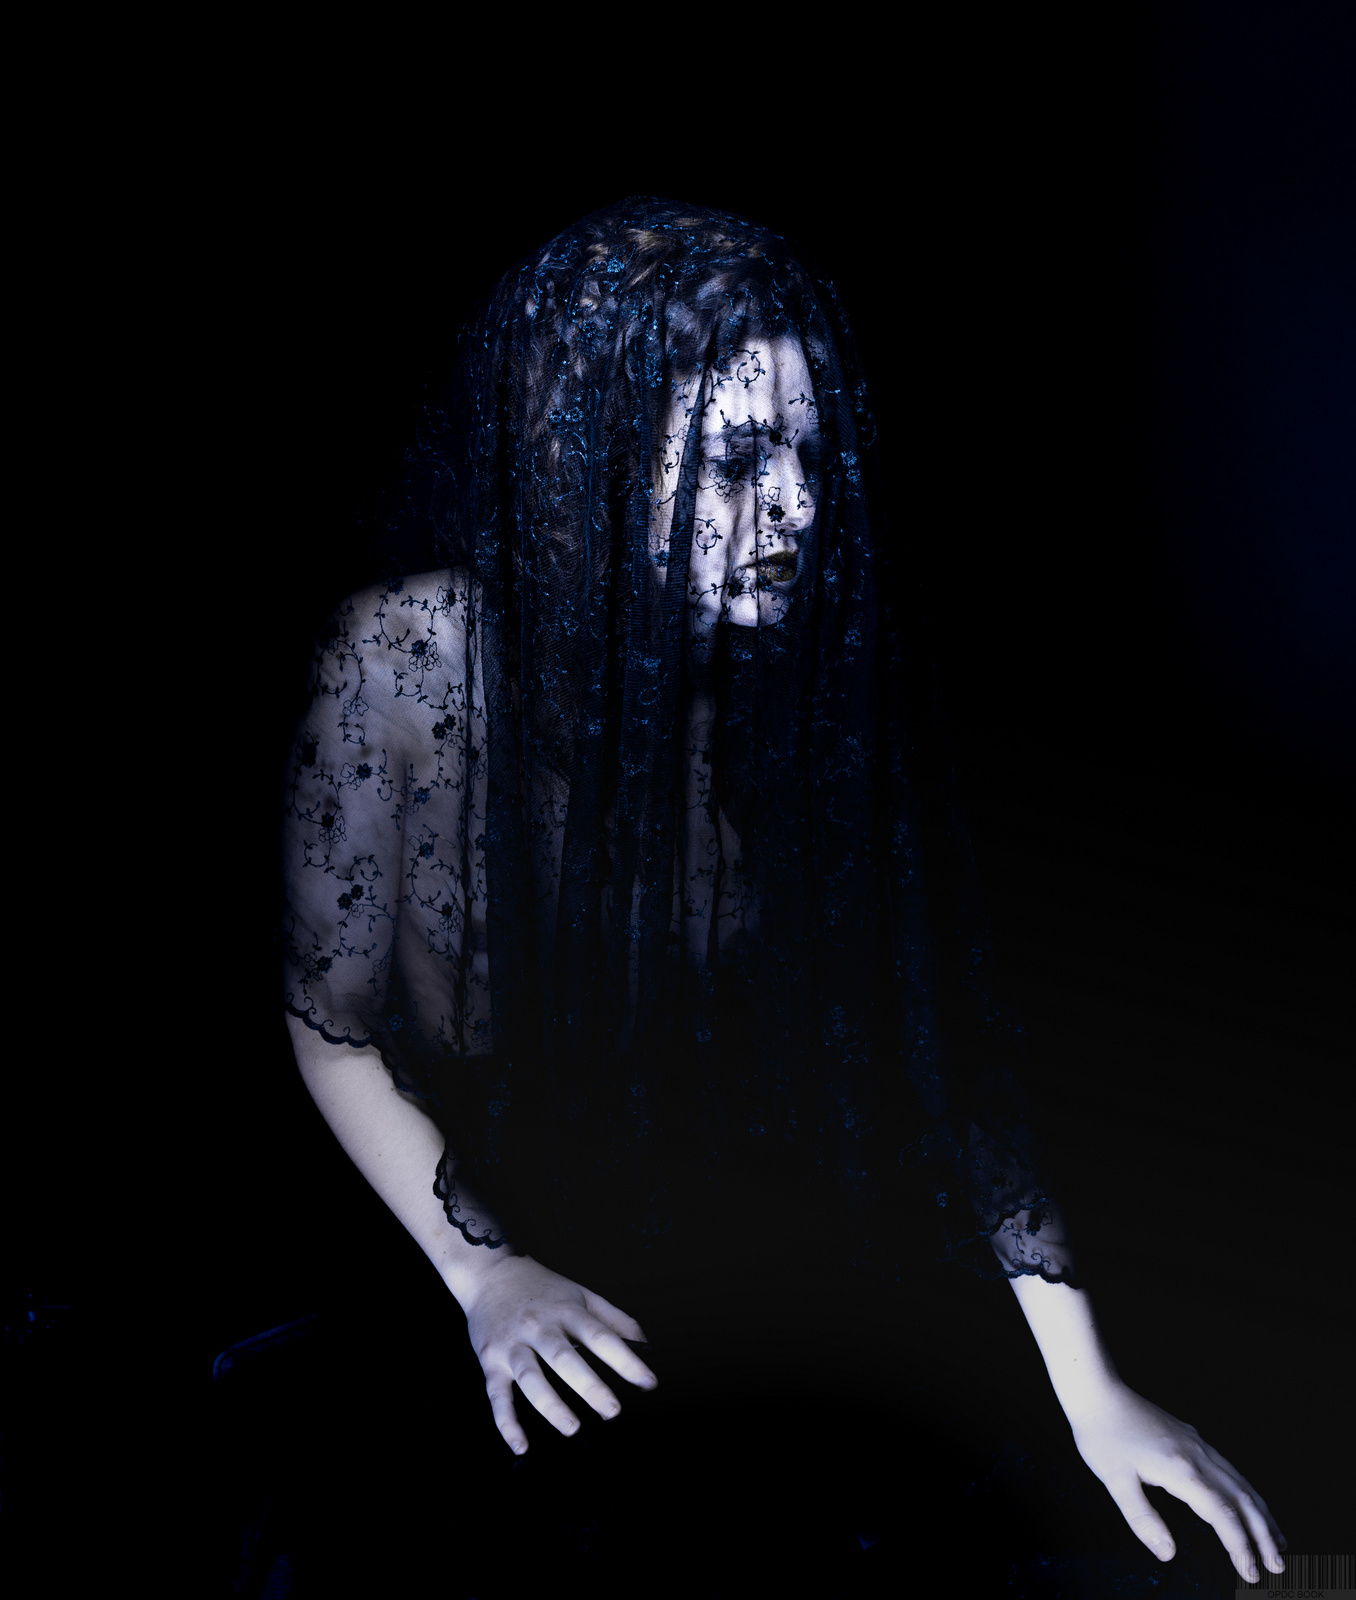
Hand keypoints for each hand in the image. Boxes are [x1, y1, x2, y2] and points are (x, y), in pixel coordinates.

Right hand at [459, 1252, 657, 1454]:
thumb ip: (614, 1319)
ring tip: (572, 1428)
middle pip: (564, 1358)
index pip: (600, 1337)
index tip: (648, 1383)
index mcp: (566, 1311)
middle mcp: (540, 1327)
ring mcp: (513, 1345)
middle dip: (589, 1386)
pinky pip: (497, 1395)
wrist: (489, 1272)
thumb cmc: (543, 1288)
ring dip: (550, 1405)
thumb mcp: (581, 1294)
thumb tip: (647, 1346)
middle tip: (612, 1412)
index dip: (626, 1360)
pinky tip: (521, 1446)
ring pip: (530, 1377)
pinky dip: (507, 1423)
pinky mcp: (491, 1361)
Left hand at [1066, 1382, 1286, 1583]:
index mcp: (1181, 1469)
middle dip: (1263, 1534)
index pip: (1222, 1515)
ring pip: (1241, 1482)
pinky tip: (1248, 1502)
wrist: (1098, 1391)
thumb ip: (1143, 1520)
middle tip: (1278, 1565)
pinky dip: (1247, 1492)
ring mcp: (1197, 1444)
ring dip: (1262, 1513)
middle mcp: (1197, 1455)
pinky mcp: (1192, 1438)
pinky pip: (1230, 1469)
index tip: (1251, 1571)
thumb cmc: (1102, 1434)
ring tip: (1277, 1540)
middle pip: (1242, 1499)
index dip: (1240, 1546)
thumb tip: (1168, 1554)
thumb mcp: (1114, 1481)